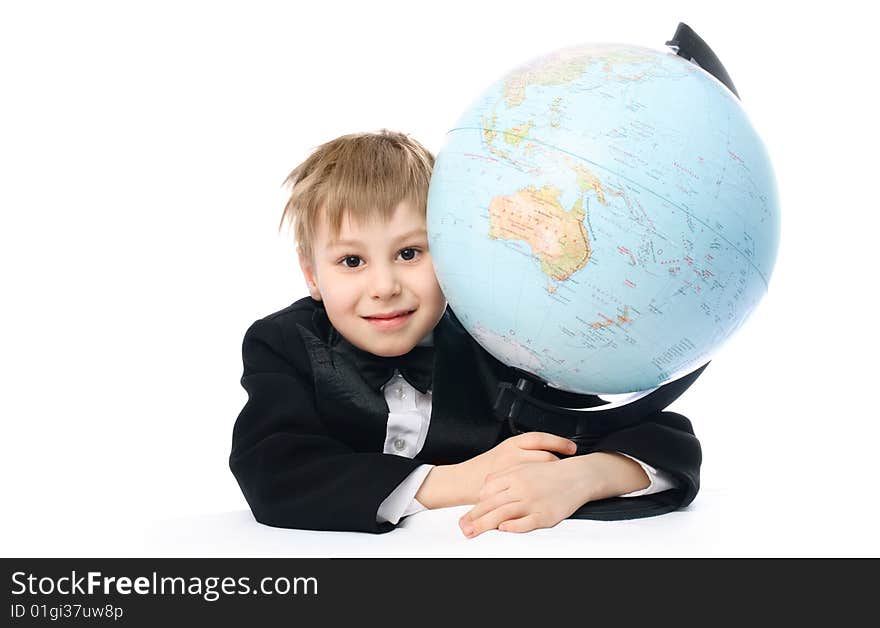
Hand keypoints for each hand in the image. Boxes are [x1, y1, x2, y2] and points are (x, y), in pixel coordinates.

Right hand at [457, 432, 576, 503]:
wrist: (463, 482)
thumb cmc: (483, 468)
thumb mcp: (502, 452)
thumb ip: (522, 451)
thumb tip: (547, 451)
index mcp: (511, 445)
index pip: (541, 438)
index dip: (559, 442)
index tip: (571, 448)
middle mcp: (512, 456)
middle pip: (545, 456)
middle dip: (559, 463)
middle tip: (567, 468)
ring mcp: (512, 474)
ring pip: (542, 473)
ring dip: (554, 477)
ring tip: (560, 481)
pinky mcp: (510, 490)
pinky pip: (533, 489)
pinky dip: (544, 490)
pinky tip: (550, 494)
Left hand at [458, 456, 601, 537]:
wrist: (578, 475)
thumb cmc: (551, 473)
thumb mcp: (525, 468)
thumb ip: (505, 477)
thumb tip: (485, 490)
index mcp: (515, 474)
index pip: (488, 490)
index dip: (476, 504)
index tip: (466, 515)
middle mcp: (521, 487)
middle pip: (492, 504)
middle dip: (474, 517)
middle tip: (462, 528)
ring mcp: (533, 501)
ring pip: (503, 514)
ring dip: (485, 525)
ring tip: (472, 532)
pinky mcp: (546, 514)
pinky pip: (526, 523)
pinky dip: (513, 527)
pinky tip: (503, 529)